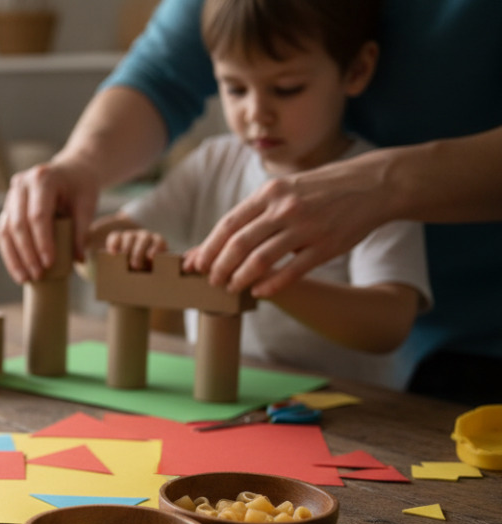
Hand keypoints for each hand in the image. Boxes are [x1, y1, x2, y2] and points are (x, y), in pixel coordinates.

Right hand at [0, 154, 101, 283]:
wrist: (72, 171)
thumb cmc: (81, 188)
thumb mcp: (87, 205)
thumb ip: (81, 231)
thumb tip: (78, 261)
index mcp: (43, 178)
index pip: (38, 215)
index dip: (42, 241)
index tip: (49, 263)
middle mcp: (22, 184)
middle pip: (18, 223)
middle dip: (27, 253)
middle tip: (39, 275)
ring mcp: (11, 195)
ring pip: (5, 230)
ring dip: (14, 257)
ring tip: (25, 279)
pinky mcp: (8, 207)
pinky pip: (3, 233)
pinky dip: (10, 253)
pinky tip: (18, 271)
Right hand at [104, 227, 166, 269]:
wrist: (131, 265)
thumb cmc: (146, 270)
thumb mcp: (152, 270)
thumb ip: (153, 271)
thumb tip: (155, 284)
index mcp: (157, 242)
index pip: (159, 241)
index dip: (155, 248)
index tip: (151, 257)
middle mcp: (144, 236)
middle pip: (143, 239)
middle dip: (139, 252)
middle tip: (135, 266)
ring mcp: (131, 235)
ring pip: (129, 237)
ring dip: (127, 249)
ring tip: (123, 263)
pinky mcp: (117, 236)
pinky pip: (115, 236)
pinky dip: (113, 244)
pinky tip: (112, 253)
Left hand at [186, 156, 389, 296]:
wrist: (373, 184)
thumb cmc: (320, 189)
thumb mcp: (286, 188)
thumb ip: (257, 211)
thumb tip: (223, 237)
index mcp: (270, 192)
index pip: (229, 224)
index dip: (208, 247)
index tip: (195, 264)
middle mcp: (285, 208)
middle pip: (238, 245)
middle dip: (219, 267)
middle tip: (211, 281)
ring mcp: (306, 228)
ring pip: (260, 260)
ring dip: (240, 279)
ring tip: (231, 287)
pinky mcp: (325, 246)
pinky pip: (291, 272)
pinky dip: (270, 285)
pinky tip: (259, 292)